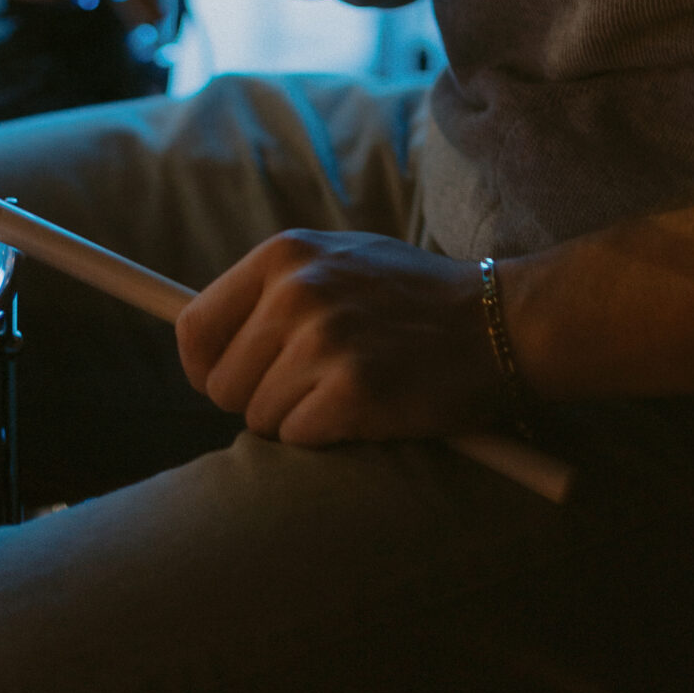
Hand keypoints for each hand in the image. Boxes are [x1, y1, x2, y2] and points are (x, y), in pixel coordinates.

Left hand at [176, 230, 503, 445]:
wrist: (499, 321)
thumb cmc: (415, 298)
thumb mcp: (340, 260)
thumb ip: (275, 289)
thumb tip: (198, 337)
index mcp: (285, 254)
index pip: (194, 325)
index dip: (203, 368)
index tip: (225, 384)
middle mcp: (297, 290)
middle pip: (221, 384)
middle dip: (257, 401)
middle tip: (311, 390)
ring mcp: (324, 339)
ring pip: (258, 418)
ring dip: (296, 421)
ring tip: (347, 392)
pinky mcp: (352, 390)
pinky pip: (299, 438)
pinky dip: (328, 437)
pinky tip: (367, 410)